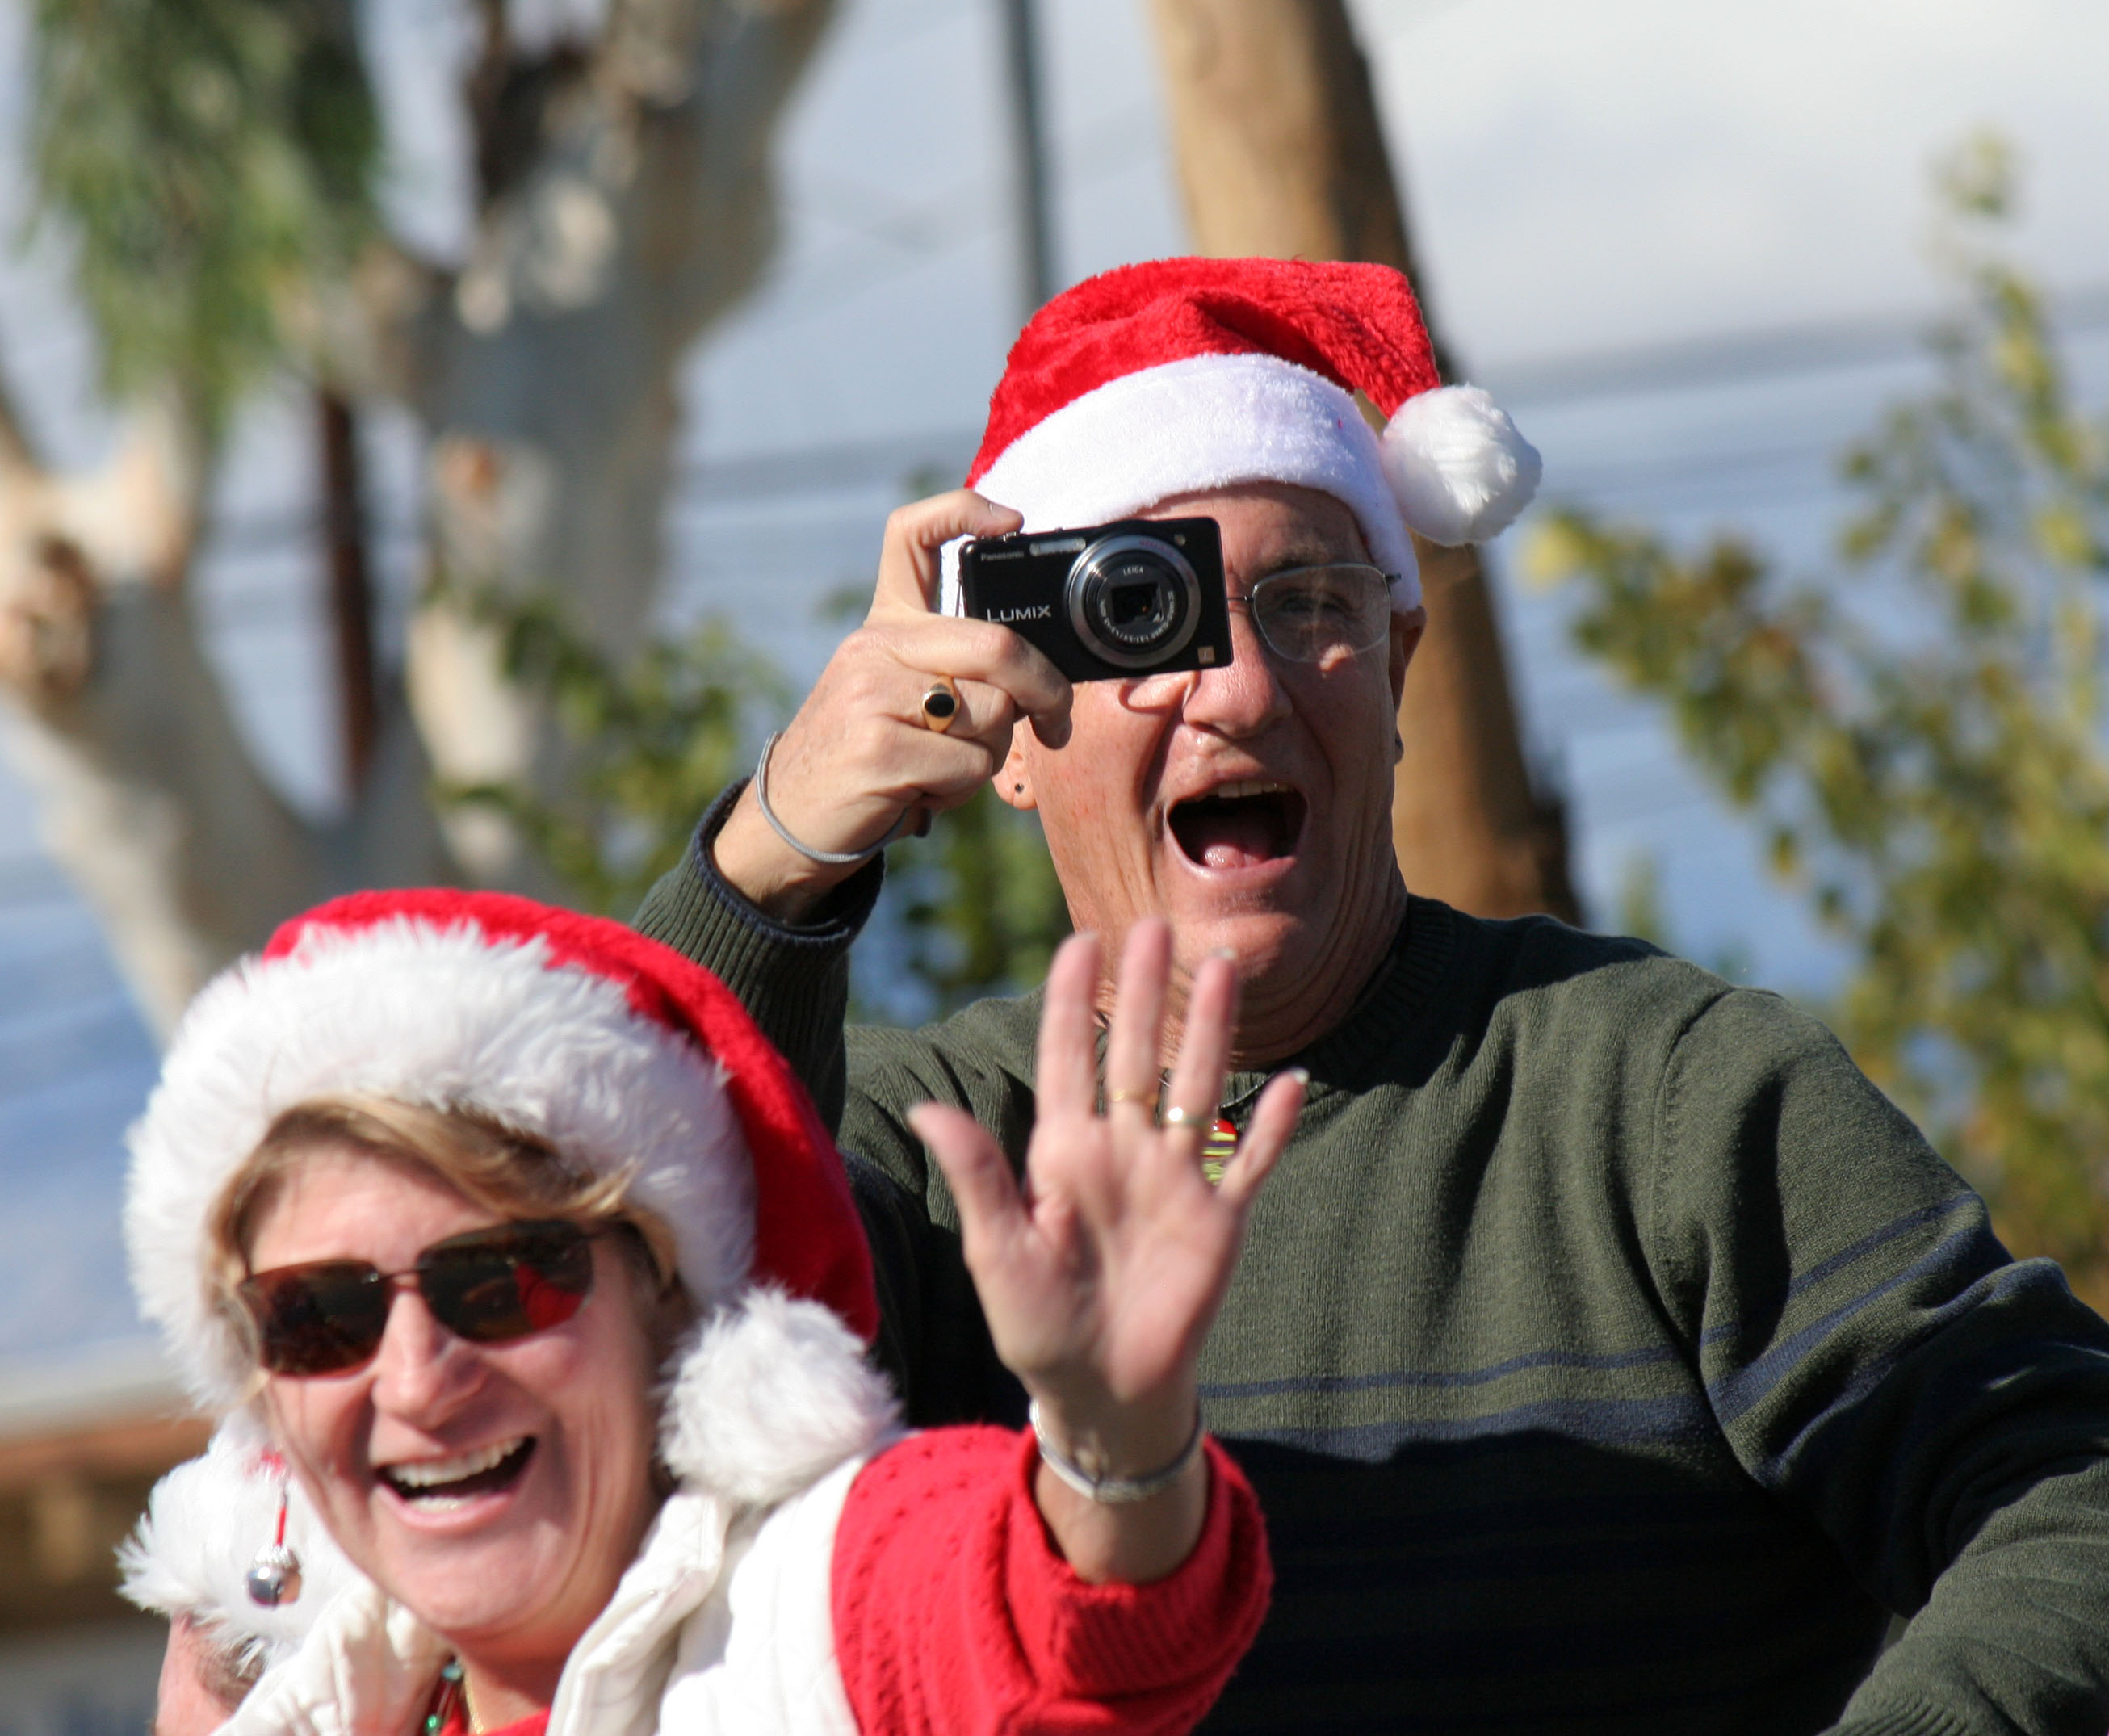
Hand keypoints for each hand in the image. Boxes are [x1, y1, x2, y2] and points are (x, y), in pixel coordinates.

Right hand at [712, 491, 1073, 918]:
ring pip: (991, 717)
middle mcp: (874, 647)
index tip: (1012, 522)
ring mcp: (870, 696)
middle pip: (995, 645)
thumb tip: (1039, 682)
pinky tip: (920, 793)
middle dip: (1046, 690)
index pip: (911, 535)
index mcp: (885, 625)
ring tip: (942, 770)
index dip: (964, 511)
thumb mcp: (897, 695)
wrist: (791, 819)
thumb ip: (955, 671)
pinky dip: (961, 792)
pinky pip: (968, 767)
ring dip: (990, 756)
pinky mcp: (877, 750)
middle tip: (1057, 721)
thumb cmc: (866, 758)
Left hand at [911, 919, 1303, 1580]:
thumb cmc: (1036, 1326)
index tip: (1080, 938)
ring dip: (1211, 1031)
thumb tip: (925, 1110)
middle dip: (1146, 991)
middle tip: (1157, 926)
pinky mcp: (1218, 1222)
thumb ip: (977, 1176)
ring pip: (1196, 1087)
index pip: (1067, 1057)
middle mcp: (1121, 1152)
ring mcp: (1174, 1181)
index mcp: (1063, 1153)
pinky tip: (1292, 1082)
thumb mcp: (998, 1252)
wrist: (1101, 1392)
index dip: (1072, 999)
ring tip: (1223, 969)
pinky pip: (1249, 1163)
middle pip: (1136, 1053)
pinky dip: (1270, 1127)